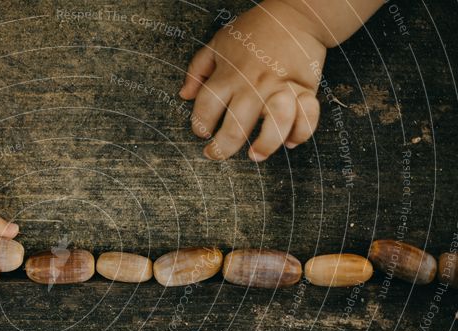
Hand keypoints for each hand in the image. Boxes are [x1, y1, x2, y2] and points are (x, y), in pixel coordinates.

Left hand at [180, 0, 326, 160]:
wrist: (296, 14)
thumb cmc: (254, 30)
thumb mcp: (218, 43)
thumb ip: (198, 69)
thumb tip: (184, 95)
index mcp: (229, 74)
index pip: (206, 108)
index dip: (199, 124)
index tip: (201, 132)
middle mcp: (254, 84)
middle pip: (236, 126)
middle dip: (222, 148)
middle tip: (216, 154)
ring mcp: (281, 87)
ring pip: (276, 124)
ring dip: (265, 145)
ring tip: (254, 155)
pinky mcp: (305, 89)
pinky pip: (307, 117)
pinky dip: (301, 133)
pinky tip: (289, 142)